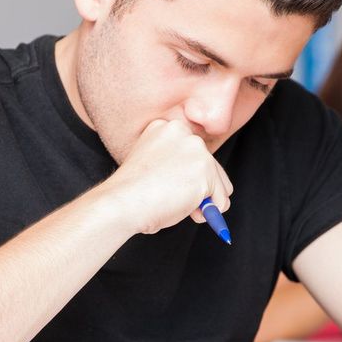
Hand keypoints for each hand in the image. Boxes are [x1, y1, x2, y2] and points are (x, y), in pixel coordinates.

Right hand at [103, 119, 232, 234]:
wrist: (121, 201)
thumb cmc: (130, 193)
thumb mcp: (152, 169)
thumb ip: (177, 171)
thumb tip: (207, 198)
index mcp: (166, 128)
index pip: (193, 155)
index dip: (184, 177)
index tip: (167, 185)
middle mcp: (184, 133)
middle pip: (211, 167)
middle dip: (199, 189)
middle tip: (173, 198)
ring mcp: (197, 150)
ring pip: (220, 186)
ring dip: (204, 201)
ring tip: (175, 202)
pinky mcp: (206, 170)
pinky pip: (221, 202)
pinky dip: (209, 213)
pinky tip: (183, 207)